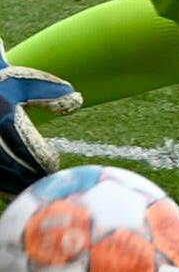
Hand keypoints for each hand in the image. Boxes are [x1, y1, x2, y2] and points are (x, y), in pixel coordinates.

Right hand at [0, 51, 81, 193]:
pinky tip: (12, 189)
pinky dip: (2, 185)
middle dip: (30, 176)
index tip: (54, 164)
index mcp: (6, 117)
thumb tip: (78, 102)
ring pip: (0, 172)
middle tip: (47, 182)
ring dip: (15, 184)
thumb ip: (53, 93)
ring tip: (32, 188)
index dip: (42, 158)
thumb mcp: (30, 82)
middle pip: (11, 164)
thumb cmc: (6, 82)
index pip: (27, 145)